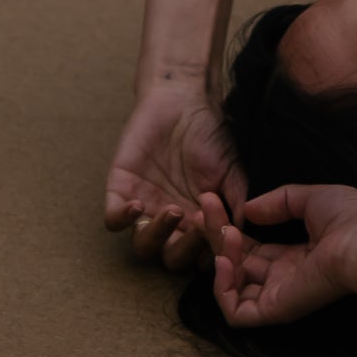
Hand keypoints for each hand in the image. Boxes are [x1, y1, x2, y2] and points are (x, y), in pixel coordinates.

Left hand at [104, 80, 237, 268]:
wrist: (184, 99)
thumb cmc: (211, 134)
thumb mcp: (233, 170)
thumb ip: (238, 204)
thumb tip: (243, 236)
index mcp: (198, 221)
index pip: (201, 255)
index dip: (210, 252)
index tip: (221, 235)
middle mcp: (171, 221)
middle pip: (172, 258)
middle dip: (185, 249)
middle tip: (197, 225)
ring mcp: (145, 207)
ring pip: (142, 245)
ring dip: (157, 235)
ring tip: (173, 210)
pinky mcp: (120, 189)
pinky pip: (113, 220)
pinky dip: (123, 219)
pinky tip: (138, 205)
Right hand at [203, 183, 356, 333]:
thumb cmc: (350, 217)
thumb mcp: (311, 198)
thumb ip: (278, 202)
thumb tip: (249, 210)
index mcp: (298, 255)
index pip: (252, 247)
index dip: (229, 226)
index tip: (210, 200)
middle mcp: (286, 276)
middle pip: (238, 262)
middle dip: (215, 234)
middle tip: (200, 207)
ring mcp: (280, 294)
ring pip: (233, 286)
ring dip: (219, 256)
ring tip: (225, 230)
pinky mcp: (276, 309)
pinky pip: (236, 312)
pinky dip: (222, 288)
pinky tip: (224, 260)